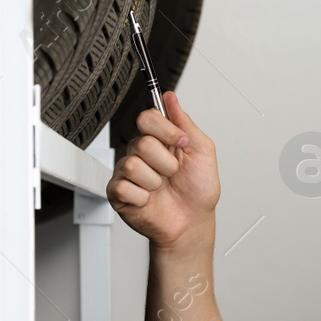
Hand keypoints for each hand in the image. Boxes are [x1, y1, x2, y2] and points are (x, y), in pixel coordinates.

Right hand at [106, 90, 219, 250]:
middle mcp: (141, 153)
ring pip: (133, 164)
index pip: (147, 117)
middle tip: (172, 174)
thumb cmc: (197, 191)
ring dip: (155, 181)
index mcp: (159, 140)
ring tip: (161, 188)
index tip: (181, 143)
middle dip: (166, 162)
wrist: (192, 223)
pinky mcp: (118, 192)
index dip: (165, 130)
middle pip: (142, 142)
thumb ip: (184, 123)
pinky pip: (125, 186)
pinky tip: (149, 200)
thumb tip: (170, 97)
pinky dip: (143, 197)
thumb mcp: (202, 152)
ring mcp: (128, 172)